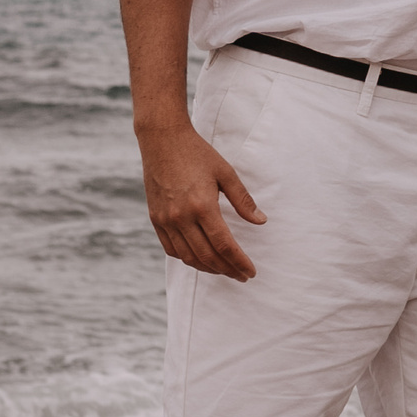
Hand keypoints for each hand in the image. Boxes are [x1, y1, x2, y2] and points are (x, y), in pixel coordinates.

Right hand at [138, 115, 264, 280]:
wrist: (162, 140)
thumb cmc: (197, 153)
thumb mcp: (226, 172)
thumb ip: (243, 200)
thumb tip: (261, 221)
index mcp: (202, 206)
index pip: (224, 245)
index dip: (239, 262)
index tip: (251, 272)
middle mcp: (182, 217)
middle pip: (207, 256)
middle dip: (227, 270)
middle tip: (241, 276)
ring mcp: (165, 220)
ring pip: (188, 257)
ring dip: (208, 268)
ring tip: (224, 270)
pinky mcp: (155, 219)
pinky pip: (171, 249)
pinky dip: (187, 259)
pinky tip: (200, 259)